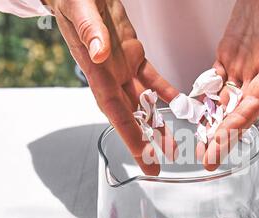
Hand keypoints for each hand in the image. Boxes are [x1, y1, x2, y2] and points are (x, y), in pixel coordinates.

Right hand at [43, 0, 178, 174]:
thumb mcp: (81, 11)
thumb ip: (91, 33)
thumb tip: (99, 54)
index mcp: (97, 72)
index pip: (115, 111)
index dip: (130, 136)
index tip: (143, 156)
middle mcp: (110, 75)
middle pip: (130, 116)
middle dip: (144, 141)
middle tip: (158, 161)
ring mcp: (122, 68)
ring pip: (143, 102)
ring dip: (157, 122)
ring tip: (173, 142)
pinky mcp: (133, 56)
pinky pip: (151, 79)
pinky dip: (165, 92)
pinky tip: (178, 104)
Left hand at [200, 0, 258, 170]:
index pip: (255, 102)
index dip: (240, 124)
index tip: (223, 143)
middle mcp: (256, 72)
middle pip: (239, 110)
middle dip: (223, 135)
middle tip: (208, 157)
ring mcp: (241, 65)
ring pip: (225, 101)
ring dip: (212, 122)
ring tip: (197, 142)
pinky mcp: (228, 55)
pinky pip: (214, 81)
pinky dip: (204, 97)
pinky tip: (193, 111)